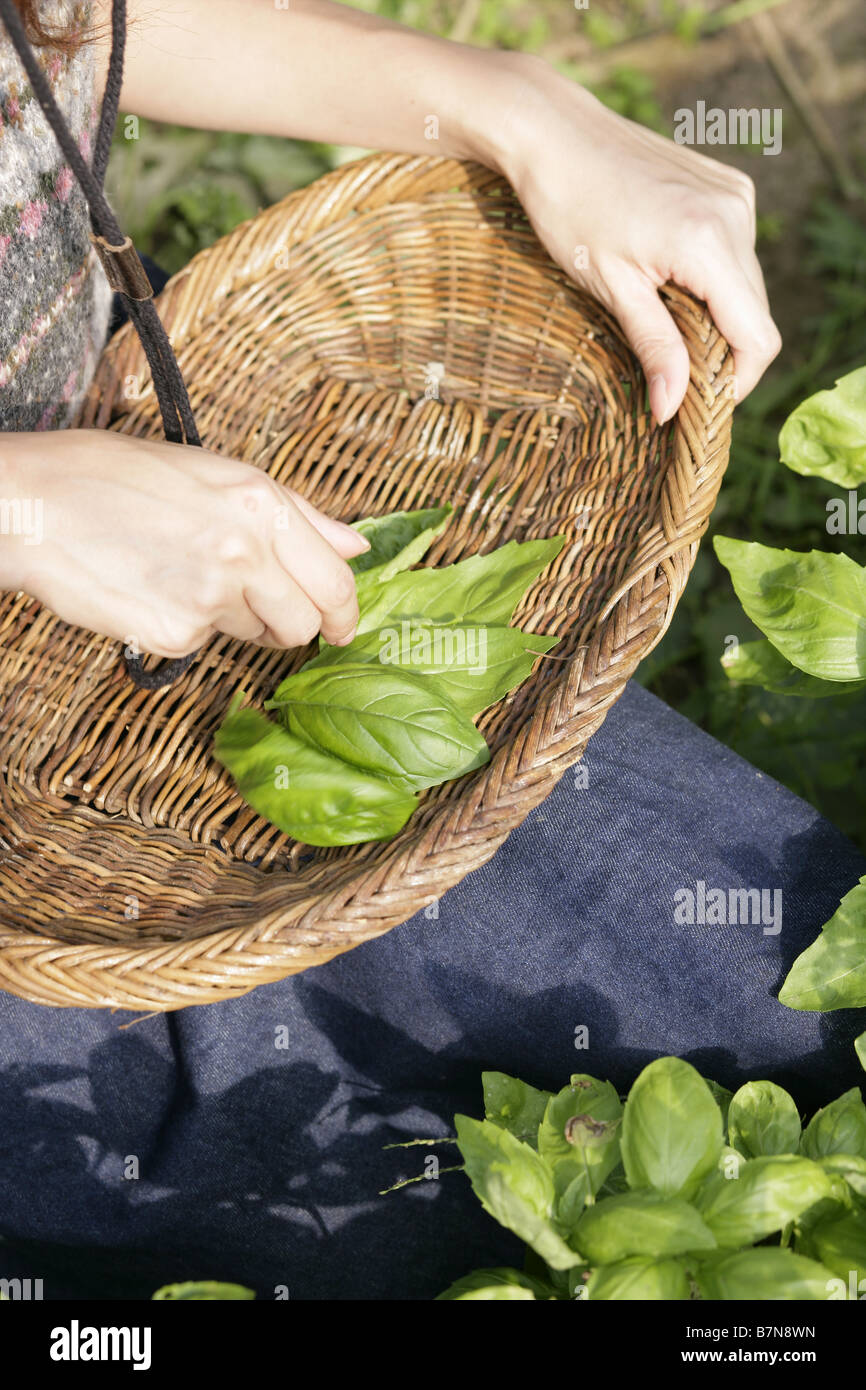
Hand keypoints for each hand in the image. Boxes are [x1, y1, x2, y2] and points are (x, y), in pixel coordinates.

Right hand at [0, 430, 367, 657]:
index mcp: (260, 503)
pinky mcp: (174, 635)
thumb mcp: (215, 473)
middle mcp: (245, 552)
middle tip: (262, 612)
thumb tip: (356, 545)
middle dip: (292, 627)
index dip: (345, 612)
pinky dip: (184, 627)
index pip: (335, 581)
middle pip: (305, 624)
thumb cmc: (115, 478)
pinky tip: (151, 589)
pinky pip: (201, 645)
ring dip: (234, 619)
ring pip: (254, 636)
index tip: (341, 625)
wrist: (34, 504)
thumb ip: (295, 513)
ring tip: (184, 575)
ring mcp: (210, 598)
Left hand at [484, 56, 781, 421]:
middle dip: (723, 352)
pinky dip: (712, 282)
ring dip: (717, 317)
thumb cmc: (569, 208)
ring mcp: (736, 196)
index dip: (736, 381)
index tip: (699, 403)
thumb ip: (654, 347)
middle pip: (756, 314)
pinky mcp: (729, 187)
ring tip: (664, 323)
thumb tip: (672, 410)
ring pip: (747, 286)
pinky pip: (735, 254)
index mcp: (708, 243)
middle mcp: (735, 215)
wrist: (555, 132)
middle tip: (674, 375)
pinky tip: (669, 282)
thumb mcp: (610, 287)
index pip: (757, 337)